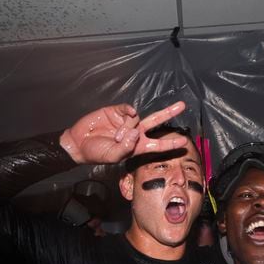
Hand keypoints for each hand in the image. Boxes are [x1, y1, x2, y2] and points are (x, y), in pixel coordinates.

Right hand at [58, 102, 186, 163]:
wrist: (79, 143)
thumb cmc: (97, 153)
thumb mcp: (113, 156)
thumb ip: (126, 147)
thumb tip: (136, 131)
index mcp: (138, 146)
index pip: (158, 145)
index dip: (170, 144)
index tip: (183, 142)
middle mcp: (135, 132)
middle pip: (156, 121)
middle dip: (169, 113)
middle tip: (182, 106)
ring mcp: (126, 121)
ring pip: (138, 119)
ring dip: (128, 127)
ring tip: (116, 136)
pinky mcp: (116, 112)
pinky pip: (129, 109)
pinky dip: (128, 112)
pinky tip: (124, 115)